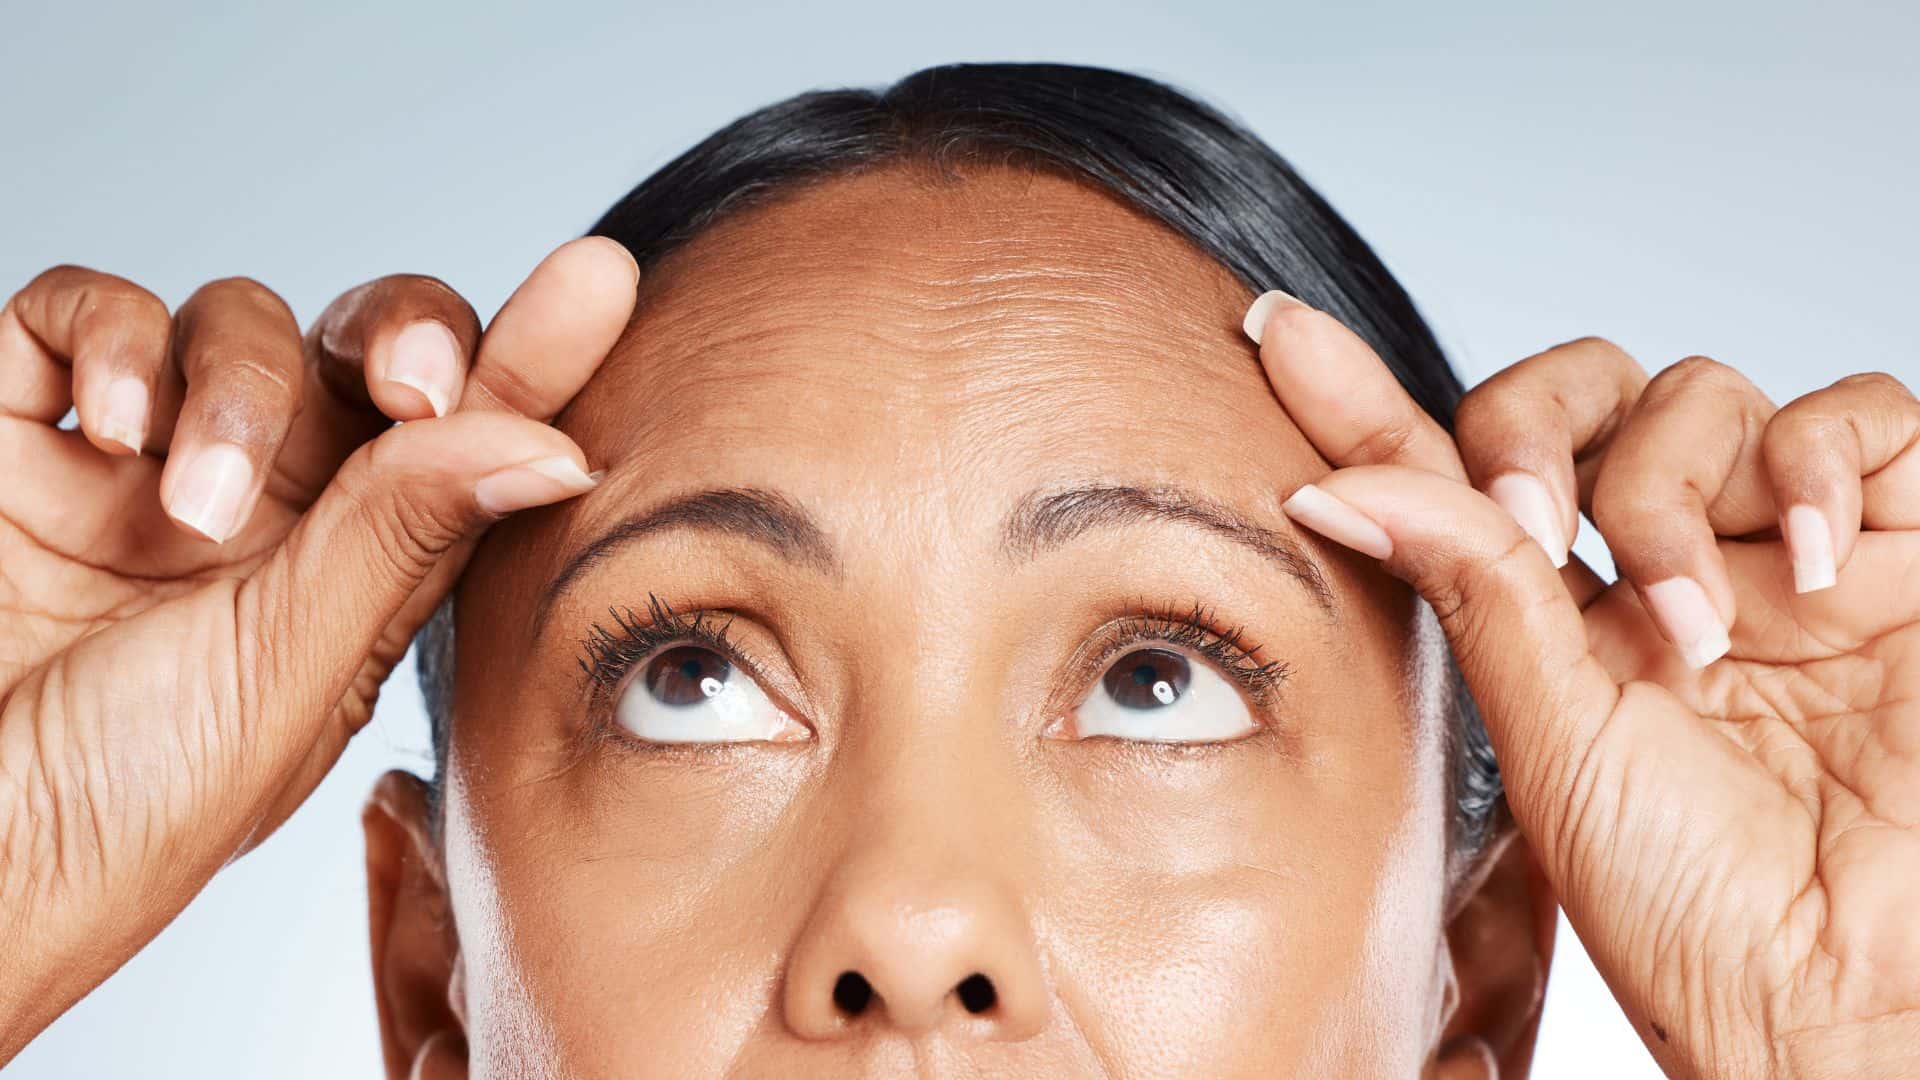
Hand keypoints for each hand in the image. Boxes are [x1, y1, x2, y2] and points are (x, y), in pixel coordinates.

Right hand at [0, 239, 637, 1059]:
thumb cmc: (120, 809)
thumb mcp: (288, 675)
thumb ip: (404, 539)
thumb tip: (558, 444)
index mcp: (357, 577)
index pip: (464, 445)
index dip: (530, 361)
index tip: (599, 282)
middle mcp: (266, 510)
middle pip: (366, 353)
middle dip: (401, 338)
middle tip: (412, 384)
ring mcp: (143, 465)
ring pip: (240, 324)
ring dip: (238, 387)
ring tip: (195, 506)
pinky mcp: (19, 433)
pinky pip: (82, 314)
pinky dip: (112, 340)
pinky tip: (113, 430)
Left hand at [1245, 294, 1919, 1077]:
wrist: (1848, 998)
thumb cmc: (1700, 907)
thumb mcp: (1557, 743)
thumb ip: (1475, 595)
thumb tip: (1334, 485)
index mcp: (1567, 621)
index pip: (1455, 477)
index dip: (1367, 402)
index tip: (1272, 333)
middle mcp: (1671, 570)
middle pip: (1580, 398)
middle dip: (1538, 430)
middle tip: (1537, 530)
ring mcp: (1786, 552)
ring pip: (1700, 394)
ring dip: (1671, 487)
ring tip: (1695, 626)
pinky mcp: (1913, 548)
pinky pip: (1865, 413)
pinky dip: (1821, 456)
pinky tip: (1808, 564)